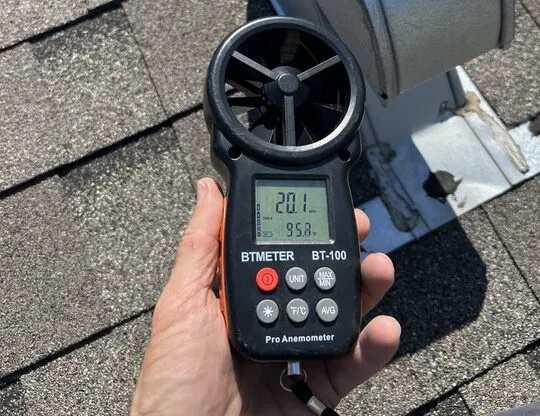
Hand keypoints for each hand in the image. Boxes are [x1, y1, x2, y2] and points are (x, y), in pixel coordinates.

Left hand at [131, 177, 399, 415]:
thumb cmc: (172, 385)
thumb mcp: (182, 303)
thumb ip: (201, 245)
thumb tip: (207, 189)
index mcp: (238, 297)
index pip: (280, 253)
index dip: (306, 229)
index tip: (327, 208)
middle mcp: (270, 320)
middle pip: (317, 279)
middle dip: (344, 253)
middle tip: (362, 234)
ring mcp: (293, 355)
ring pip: (340, 315)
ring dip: (366, 291)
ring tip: (379, 271)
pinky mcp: (313, 392)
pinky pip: (350, 365)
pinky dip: (373, 347)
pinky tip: (383, 328)